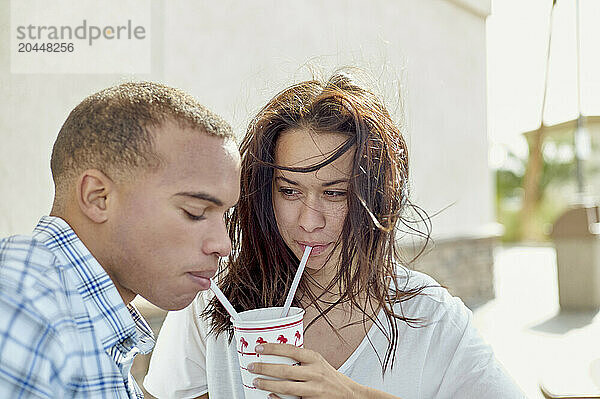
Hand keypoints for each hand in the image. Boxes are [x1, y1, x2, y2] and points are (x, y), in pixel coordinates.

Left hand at [248, 343, 364, 398]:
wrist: (350, 395)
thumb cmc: (331, 378)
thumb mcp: (319, 363)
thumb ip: (302, 359)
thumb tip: (277, 355)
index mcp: (315, 359)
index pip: (291, 350)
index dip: (273, 348)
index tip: (259, 348)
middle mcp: (315, 373)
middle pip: (285, 370)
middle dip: (265, 368)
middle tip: (252, 367)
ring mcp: (314, 389)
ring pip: (286, 387)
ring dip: (268, 384)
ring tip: (257, 382)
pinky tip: (270, 396)